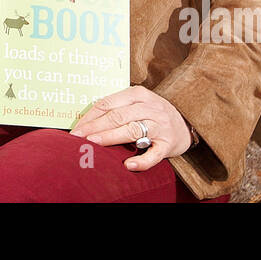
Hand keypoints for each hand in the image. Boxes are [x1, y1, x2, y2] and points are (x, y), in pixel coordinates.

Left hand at [70, 86, 192, 171]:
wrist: (185, 124)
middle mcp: (149, 107)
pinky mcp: (168, 144)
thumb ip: (116, 108)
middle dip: (95, 127)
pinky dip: (141, 160)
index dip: (90, 116)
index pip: (108, 103)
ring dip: (110, 137)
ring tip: (94, 143)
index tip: (75, 129)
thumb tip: (85, 123)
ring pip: (132, 130)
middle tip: (78, 137)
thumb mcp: (137, 103)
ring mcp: (160, 125)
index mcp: (138, 94)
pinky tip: (128, 165)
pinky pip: (153, 154)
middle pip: (117, 116)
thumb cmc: (152, 114)